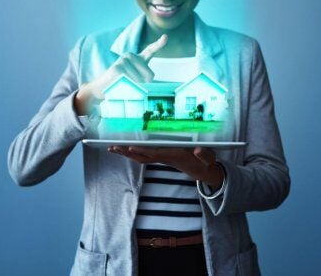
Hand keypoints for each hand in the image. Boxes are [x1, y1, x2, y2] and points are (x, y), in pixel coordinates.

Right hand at [74, 34, 167, 114]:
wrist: (101, 88)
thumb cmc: (121, 84)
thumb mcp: (135, 81)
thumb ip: (144, 80)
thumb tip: (147, 82)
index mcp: (137, 58)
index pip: (150, 50)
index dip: (159, 44)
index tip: (166, 37)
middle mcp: (130, 56)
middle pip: (149, 75)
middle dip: (144, 84)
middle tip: (130, 84)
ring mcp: (123, 60)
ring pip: (140, 80)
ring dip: (134, 87)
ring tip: (123, 84)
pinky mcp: (117, 68)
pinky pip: (131, 82)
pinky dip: (127, 88)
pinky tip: (119, 85)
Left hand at [108, 146, 223, 189]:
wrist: (205, 172)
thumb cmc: (206, 163)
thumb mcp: (209, 158)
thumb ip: (205, 155)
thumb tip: (198, 150)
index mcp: (174, 156)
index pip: (155, 153)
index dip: (142, 151)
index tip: (129, 147)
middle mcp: (165, 158)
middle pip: (142, 156)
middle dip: (127, 152)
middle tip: (112, 147)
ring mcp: (163, 158)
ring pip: (142, 157)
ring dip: (127, 153)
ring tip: (112, 148)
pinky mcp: (163, 157)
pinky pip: (145, 155)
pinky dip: (134, 152)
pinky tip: (126, 148)